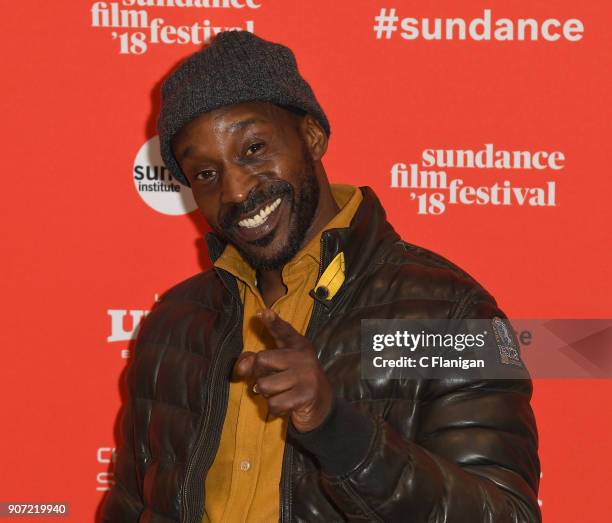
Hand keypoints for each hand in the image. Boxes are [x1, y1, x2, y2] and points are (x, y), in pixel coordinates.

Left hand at [232, 308, 332, 432]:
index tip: (263, 312)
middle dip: (260, 375)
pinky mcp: (306, 395)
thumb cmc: (293, 382)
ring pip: (264, 386)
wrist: (322, 405)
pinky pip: (274, 404)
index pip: (283, 331)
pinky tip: (288, 404)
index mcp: (297, 345)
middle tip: (275, 380)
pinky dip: (276, 408)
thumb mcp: (277, 367)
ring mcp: (306, 375)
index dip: (273, 322)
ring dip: (268, 395)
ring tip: (282, 393)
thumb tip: (241, 368)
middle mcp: (303, 357)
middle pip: (261, 361)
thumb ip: (255, 361)